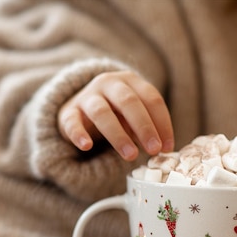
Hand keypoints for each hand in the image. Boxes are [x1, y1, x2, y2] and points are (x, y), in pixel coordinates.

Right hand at [58, 70, 173, 160]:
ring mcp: (87, 96)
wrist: (78, 108)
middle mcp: (108, 83)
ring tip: (131, 156)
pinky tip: (86, 146)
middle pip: (128, 102)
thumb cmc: (114, 113)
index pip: (151, 98)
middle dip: (144, 127)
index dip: (162, 123)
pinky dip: (79, 134)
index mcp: (130, 81)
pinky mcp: (68, 112)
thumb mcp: (132, 115)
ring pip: (101, 112)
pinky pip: (72, 122)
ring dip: (118, 135)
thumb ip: (146, 127)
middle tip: (154, 150)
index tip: (167, 147)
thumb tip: (162, 148)